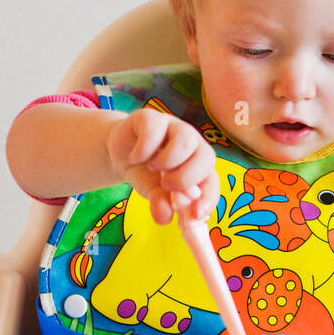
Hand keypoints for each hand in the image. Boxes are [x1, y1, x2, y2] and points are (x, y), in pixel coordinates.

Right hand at [106, 108, 219, 225]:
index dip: (208, 198)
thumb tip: (165, 216)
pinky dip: (143, 150)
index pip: (212, 181)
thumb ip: (162, 204)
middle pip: (206, 156)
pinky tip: (135, 158)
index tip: (195, 215)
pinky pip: (154, 129)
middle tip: (165, 186)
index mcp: (199, 166)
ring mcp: (173, 128)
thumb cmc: (147, 174)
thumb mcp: (155, 194)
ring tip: (152, 168)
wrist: (122, 154)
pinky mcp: (150, 118)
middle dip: (186, 179)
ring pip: (186, 139)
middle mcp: (192, 145)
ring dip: (169, 161)